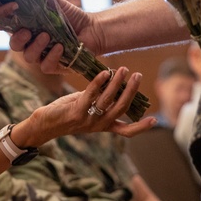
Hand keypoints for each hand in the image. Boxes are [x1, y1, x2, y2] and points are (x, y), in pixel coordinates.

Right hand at [9, 0, 104, 73]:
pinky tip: (60, 47)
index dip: (3, 26)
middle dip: (17, 39)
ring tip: (47, 35)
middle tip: (26, 31)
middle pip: (15, 46)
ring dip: (36, 46)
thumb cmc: (73, 16)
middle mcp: (33, 43)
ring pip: (29, 57)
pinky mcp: (55, 66)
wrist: (93, 29)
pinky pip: (46, 66)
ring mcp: (43, 56)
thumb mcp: (57, 3)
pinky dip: (52, 56)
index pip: (10, 29)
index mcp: (29, 28)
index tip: (1, 22)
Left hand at [16, 68, 154, 144]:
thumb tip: (113, 81)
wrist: (45, 123)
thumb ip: (100, 98)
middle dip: (132, 91)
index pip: (126, 131)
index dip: (141, 127)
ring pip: (109, 100)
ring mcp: (89, 119)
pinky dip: (99, 82)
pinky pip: (91, 94)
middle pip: (122, 108)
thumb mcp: (88, 106)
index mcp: (104, 126)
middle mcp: (99, 124)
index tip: (155, 120)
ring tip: (124, 69)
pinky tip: (105, 72)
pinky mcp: (77, 112)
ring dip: (118, 83)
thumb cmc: (67, 112)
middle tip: (138, 76)